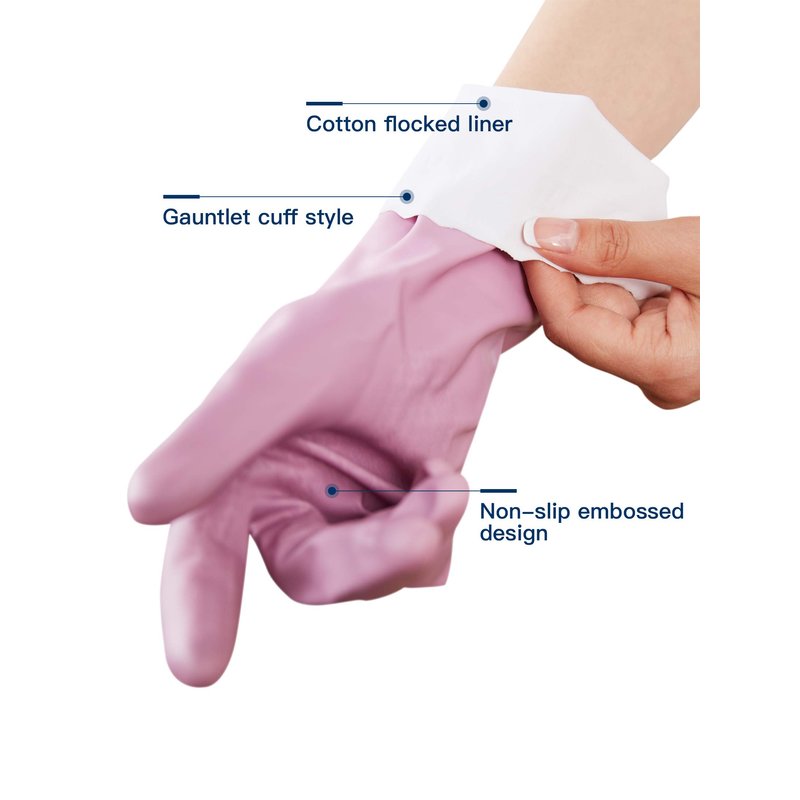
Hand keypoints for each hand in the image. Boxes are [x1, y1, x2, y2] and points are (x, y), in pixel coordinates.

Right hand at [128, 212, 535, 685]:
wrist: (440, 302)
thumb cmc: (352, 322)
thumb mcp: (281, 370)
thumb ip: (215, 436)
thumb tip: (144, 506)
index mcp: (237, 468)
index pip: (203, 551)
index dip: (196, 610)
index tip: (197, 669)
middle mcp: (289, 498)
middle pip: (309, 573)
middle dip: (365, 562)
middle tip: (419, 532)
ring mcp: (350, 511)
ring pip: (370, 574)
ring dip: (411, 541)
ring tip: (442, 485)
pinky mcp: (404, 512)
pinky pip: (419, 561)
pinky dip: (438, 531)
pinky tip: (448, 482)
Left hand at [522, 216, 698, 408]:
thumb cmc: (782, 267)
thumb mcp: (694, 249)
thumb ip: (616, 247)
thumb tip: (546, 237)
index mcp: (663, 368)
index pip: (569, 327)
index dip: (543, 277)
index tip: (529, 229)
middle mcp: (657, 376)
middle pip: (581, 319)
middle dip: (566, 266)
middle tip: (559, 211)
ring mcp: (665, 362)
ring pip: (602, 309)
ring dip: (594, 264)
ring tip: (597, 218)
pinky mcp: (672, 342)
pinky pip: (627, 307)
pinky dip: (620, 272)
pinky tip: (624, 242)